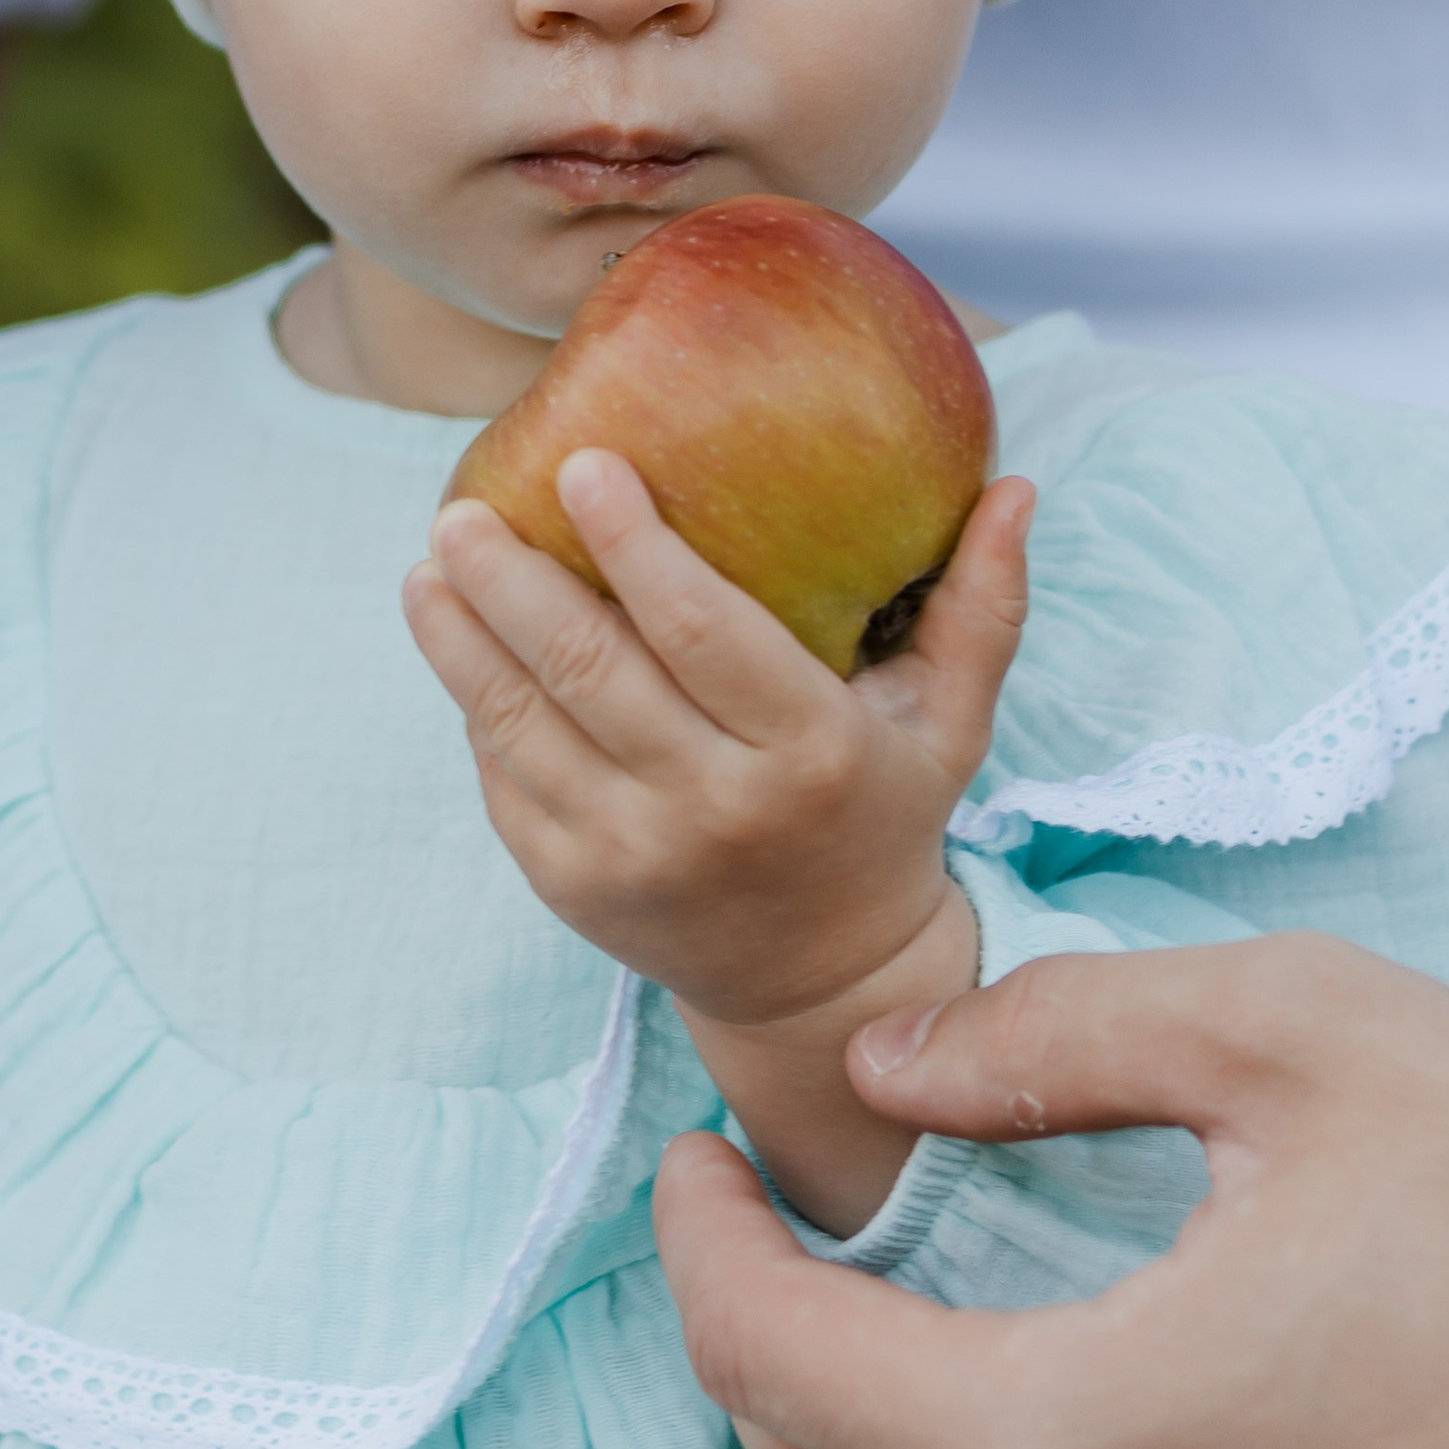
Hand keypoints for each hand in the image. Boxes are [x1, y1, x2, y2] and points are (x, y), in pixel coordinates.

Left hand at [406, 455, 1030, 1227]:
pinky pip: (506, 780)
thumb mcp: (951, 724)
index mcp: (809, 752)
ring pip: (521, 724)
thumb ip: (982, 607)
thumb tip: (1018, 487)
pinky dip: (474, 705)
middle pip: (589, 671)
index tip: (584, 463)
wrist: (823, 985)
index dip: (635, 546)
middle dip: (512, 580)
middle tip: (462, 506)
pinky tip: (452, 639)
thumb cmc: (882, 816)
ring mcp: (633, 857)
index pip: (705, 633)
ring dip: (459, 638)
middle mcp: (715, 809)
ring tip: (429, 563)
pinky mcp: (574, 889)